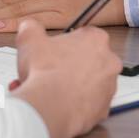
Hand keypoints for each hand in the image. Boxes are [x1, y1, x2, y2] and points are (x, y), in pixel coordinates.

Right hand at [10, 18, 120, 137]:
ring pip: (88, 84)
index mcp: (96, 39)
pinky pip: (88, 105)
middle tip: (49, 71)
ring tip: (48, 90)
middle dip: (69, 66)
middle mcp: (109, 62)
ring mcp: (108, 87)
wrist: (50, 107)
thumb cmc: (45, 73)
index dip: (66, 44)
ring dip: (71, 86)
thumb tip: (30, 28)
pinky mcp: (103, 109)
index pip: (84, 35)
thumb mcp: (29, 39)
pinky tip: (57, 104)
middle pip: (88, 60)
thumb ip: (31, 28)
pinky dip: (75, 105)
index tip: (55, 51)